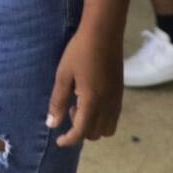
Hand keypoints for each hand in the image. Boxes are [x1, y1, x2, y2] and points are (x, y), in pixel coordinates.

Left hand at [46, 25, 123, 147]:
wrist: (104, 32)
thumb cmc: (80, 51)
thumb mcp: (64, 75)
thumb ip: (58, 101)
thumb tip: (52, 124)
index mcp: (92, 102)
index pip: (81, 132)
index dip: (68, 140)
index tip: (58, 140)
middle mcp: (107, 105)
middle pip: (95, 134)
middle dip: (80, 130)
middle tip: (69, 108)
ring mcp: (116, 99)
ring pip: (107, 128)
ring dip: (93, 125)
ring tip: (80, 104)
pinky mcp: (120, 92)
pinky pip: (114, 117)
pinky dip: (102, 118)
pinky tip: (91, 99)